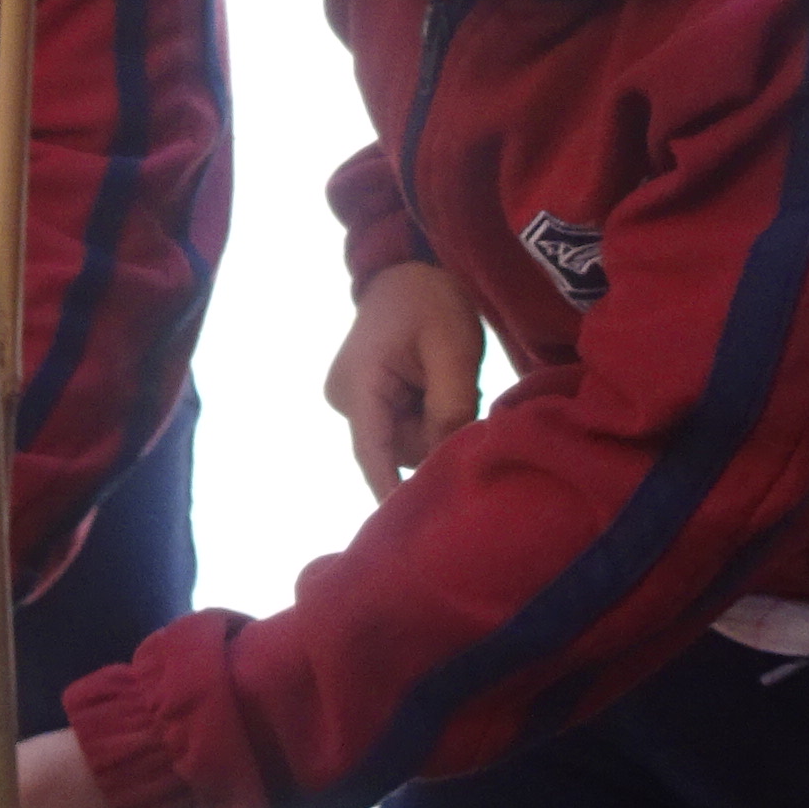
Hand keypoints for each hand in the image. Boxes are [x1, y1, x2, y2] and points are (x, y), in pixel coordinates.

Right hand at [326, 259, 485, 499]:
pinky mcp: (365, 401)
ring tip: (450, 381)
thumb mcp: (452, 348)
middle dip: (435, 433)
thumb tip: (449, 458)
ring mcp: (354, 400)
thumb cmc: (430, 302)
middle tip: (462, 390)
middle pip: (398, 448)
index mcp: (359, 384)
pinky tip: (436, 384)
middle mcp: (346, 399)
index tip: (405, 535)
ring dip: (434, 424)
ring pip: (404, 440)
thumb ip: (451, 405)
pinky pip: (402, 427)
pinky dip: (427, 416)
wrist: (406, 271)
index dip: (390, 493)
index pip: (374, 453)